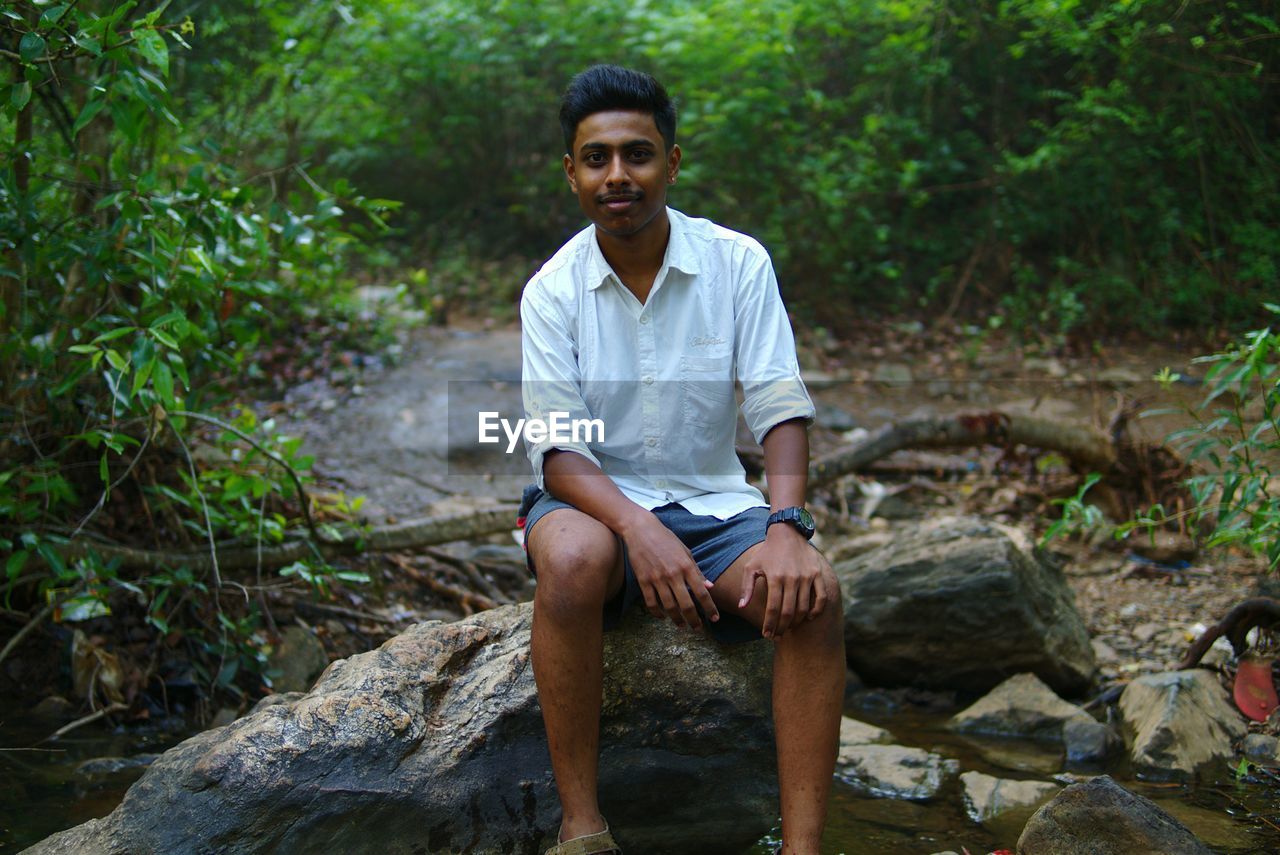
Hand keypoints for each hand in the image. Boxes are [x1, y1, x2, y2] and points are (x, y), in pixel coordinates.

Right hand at [620, 512, 719, 629]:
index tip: (714, 619)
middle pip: (686, 605)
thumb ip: (697, 571)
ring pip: (669, 607)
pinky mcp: (643, 581)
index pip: (701, 592)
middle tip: (698, 628)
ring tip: (682, 625)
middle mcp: (673, 574)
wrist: (641, 529)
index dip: (710, 608)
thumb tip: (709, 586)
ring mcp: (657, 578)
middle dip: (694, 620)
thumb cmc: (666, 539)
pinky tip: (663, 617)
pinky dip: (657, 613)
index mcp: (686, 566)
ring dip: (677, 620)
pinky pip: (651, 603)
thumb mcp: (685, 552)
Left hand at [738, 524, 829, 638]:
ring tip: (789, 628)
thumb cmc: (767, 552)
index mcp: (775, 577)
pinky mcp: (818, 574)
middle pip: (789, 611)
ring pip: (804, 607)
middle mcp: (792, 578)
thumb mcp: (751, 567)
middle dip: (782, 627)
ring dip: (797, 622)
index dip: (770, 624)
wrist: (787, 533)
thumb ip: (746, 587)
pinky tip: (809, 617)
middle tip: (777, 635)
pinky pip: (821, 597)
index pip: (773, 608)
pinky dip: (817, 610)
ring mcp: (807, 576)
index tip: (766, 634)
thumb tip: (742, 607)